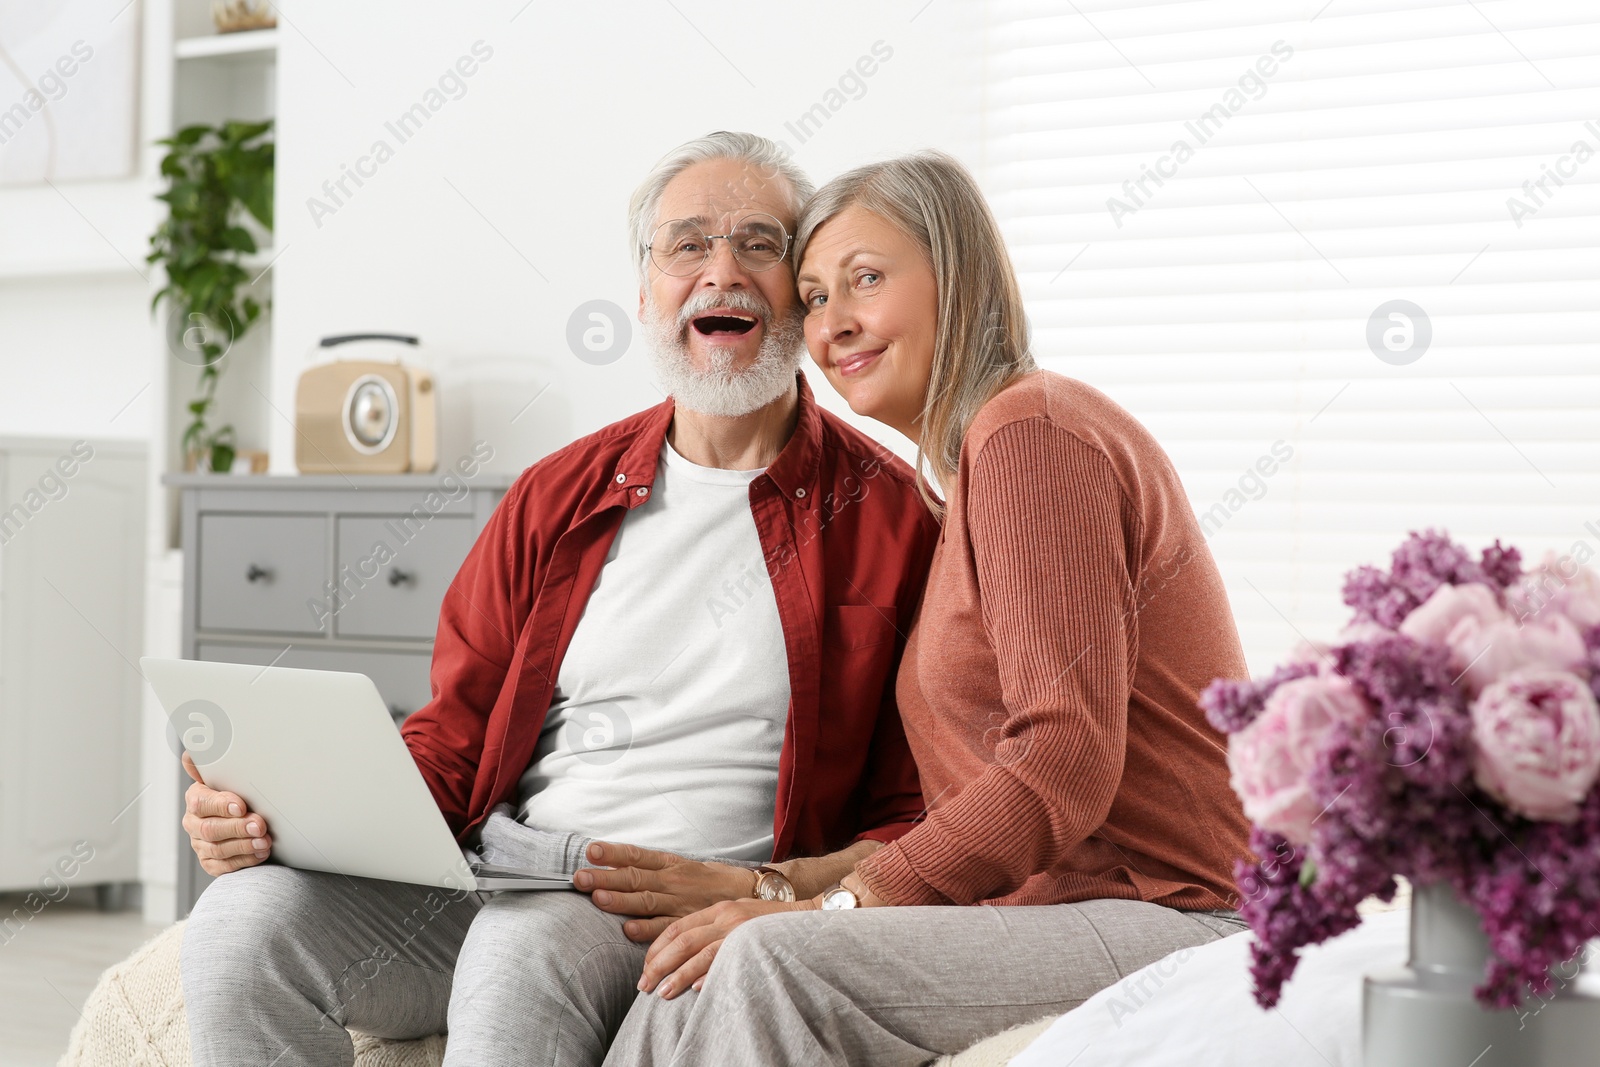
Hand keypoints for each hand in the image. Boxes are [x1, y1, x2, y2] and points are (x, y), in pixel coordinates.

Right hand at [181, 751, 271, 875]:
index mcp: (196, 799)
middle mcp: (194, 823)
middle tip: (260, 825)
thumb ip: (213, 764)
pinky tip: (260, 853)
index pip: (201, 802)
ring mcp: (201, 844)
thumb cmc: (238, 793)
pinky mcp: (210, 862)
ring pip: (218, 849)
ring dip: (244, 845)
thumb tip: (193, 752)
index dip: (221, 805)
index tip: (241, 805)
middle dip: (238, 828)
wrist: (247, 817)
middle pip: (210, 829)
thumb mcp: (228, 776)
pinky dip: (244, 860)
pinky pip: (223, 866)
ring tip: (265, 841)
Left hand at [574, 841, 758, 942]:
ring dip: (621, 901)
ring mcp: (680, 902)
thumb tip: (613, 864)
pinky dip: (647, 929)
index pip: (637, 855)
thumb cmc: (708, 880)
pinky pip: (665, 927)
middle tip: (579, 877)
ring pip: (646, 900)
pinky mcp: (688, 923)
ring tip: (598, 899)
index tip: (591, 850)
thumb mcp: (682, 866)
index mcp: (670, 864)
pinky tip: (628, 930)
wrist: (750, 892)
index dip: (614, 852)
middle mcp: (673, 881)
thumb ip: (652, 867)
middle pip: (635, 877)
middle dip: (605, 877)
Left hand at [639, 898, 811, 998]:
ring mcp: (739, 930)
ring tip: (661, 993)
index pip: (678, 927)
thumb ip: (714, 928)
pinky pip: (725, 961)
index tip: (646, 965)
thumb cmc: (770, 921)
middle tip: (643, 984)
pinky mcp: (753, 943)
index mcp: (718, 909)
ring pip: (698, 953)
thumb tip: (687, 955)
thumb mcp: (738, 915)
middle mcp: (725, 916)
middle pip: (682, 940)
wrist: (808, 916)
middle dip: (659, 964)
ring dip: (677, 975)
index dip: (657, 947)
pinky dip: (708, 976)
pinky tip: (695, 990)